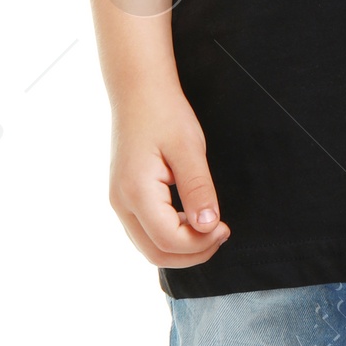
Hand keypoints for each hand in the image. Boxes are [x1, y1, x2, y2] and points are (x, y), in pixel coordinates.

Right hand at [109, 76, 230, 267]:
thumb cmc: (164, 114)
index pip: (169, 240)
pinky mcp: (123, 199)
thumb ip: (198, 189)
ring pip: (149, 247)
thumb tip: (209, 227)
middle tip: (222, 233)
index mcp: (136, 191)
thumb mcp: (189, 148)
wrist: (138, 92)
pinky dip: (169, 236)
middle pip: (156, 253)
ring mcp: (119, 202)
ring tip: (210, 227)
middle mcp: (121, 203)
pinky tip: (191, 218)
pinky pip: (145, 233)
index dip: (201, 243)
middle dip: (193, 253)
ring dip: (181, 247)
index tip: (226, 227)